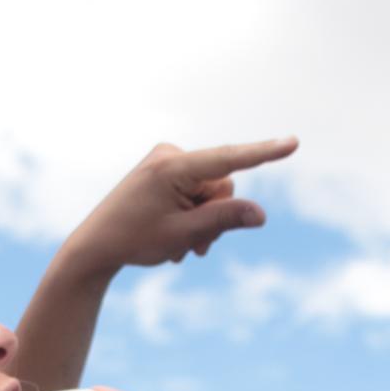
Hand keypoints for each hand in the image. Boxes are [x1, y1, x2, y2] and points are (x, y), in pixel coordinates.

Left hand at [62, 138, 298, 277]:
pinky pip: (196, 189)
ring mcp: (166, 160)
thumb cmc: (134, 240)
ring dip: (203, 220)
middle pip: (222, 184)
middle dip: (215, 216)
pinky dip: (191, 213)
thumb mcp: (183, 235)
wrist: (96, 246)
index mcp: (173, 166)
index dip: (264, 154)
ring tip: (182, 246)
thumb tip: (261, 214)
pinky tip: (173, 233)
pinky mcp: (164, 169)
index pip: (229, 159)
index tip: (293, 143)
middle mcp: (170, 155)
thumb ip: (223, 220)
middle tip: (196, 247)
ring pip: (211, 190)